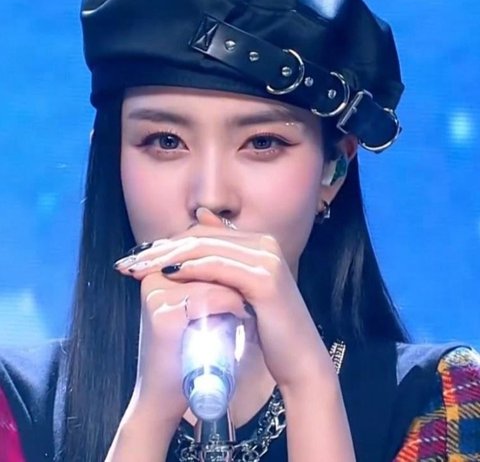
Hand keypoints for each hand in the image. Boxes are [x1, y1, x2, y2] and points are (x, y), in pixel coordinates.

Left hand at [116, 208, 336, 403]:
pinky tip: (167, 274)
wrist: (299, 359)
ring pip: (206, 249)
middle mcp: (264, 244)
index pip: (202, 233)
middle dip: (160, 249)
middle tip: (129, 261)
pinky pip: (218, 267)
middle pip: (200, 238)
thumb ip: (222, 262)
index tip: (138, 256)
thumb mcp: (240, 292)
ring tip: (138, 268)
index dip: (168, 242)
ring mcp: (267, 258)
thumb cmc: (267, 328)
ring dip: (167, 257)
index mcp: (258, 243)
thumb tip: (202, 220)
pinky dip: (191, 269)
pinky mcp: (265, 278)